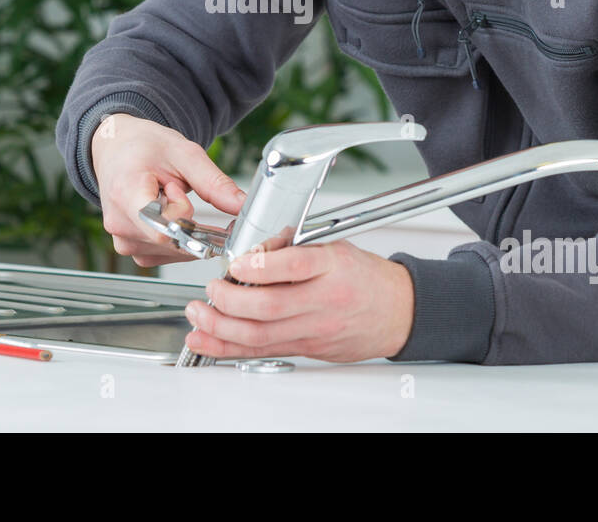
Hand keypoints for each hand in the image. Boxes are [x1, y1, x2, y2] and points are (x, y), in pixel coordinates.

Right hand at [90, 113, 246, 266]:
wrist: (116, 148)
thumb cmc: (143, 147)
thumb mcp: (183, 153)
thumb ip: (214, 183)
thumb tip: (243, 206)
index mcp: (126, 194)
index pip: (162, 230)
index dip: (184, 213)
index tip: (177, 187)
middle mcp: (120, 224)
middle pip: (174, 240)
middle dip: (188, 218)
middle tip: (173, 188)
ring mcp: (123, 240)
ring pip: (174, 250)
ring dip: (184, 228)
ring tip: (164, 198)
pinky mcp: (130, 250)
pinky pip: (166, 253)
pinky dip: (177, 236)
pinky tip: (165, 212)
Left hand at [183, 241, 414, 361]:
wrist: (398, 312)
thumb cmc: (367, 278)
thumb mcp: (335, 247)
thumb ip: (294, 247)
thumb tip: (253, 249)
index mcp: (333, 267)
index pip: (296, 266)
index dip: (260, 266)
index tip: (236, 263)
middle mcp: (324, 301)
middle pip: (270, 308)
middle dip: (229, 301)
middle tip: (211, 290)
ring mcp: (316, 330)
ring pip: (261, 336)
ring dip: (221, 328)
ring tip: (198, 316)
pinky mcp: (308, 349)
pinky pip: (264, 350)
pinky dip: (230, 348)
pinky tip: (208, 341)